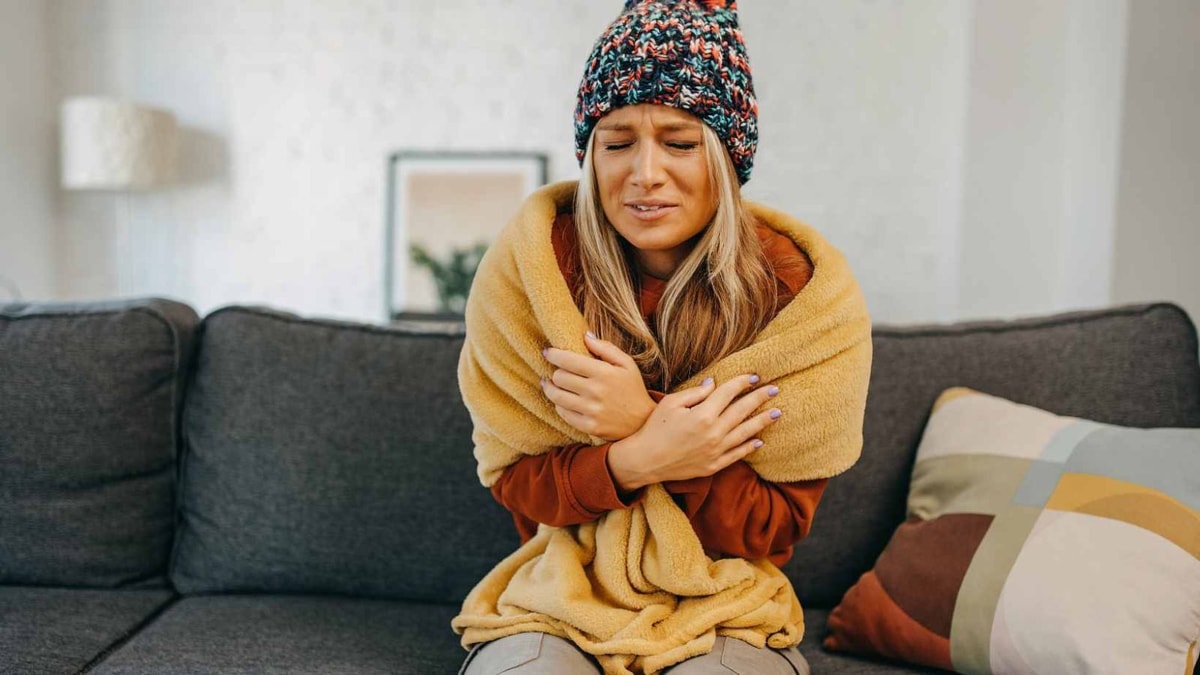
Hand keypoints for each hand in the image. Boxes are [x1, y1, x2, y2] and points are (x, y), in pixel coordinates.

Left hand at [540, 332, 656, 440]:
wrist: (643, 422)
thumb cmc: (633, 389)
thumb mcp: (627, 363)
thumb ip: (606, 348)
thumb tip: (585, 335)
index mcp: (604, 373)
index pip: (568, 360)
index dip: (553, 354)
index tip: (547, 352)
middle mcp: (596, 392)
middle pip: (559, 377)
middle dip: (556, 371)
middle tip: (557, 370)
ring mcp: (592, 411)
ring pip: (556, 396)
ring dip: (550, 388)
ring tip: (550, 384)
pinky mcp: (589, 426)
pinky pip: (563, 413)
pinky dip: (559, 405)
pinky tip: (562, 401)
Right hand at [606, 374, 781, 489]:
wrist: (645, 461)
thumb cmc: (654, 428)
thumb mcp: (671, 403)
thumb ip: (695, 393)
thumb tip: (714, 384)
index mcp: (703, 415)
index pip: (728, 393)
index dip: (742, 382)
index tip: (753, 376)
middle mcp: (713, 433)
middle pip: (742, 411)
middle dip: (760, 398)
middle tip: (775, 389)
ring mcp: (715, 451)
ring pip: (745, 433)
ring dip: (762, 421)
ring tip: (777, 412)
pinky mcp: (713, 465)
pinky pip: (737, 455)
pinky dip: (749, 447)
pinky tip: (759, 440)